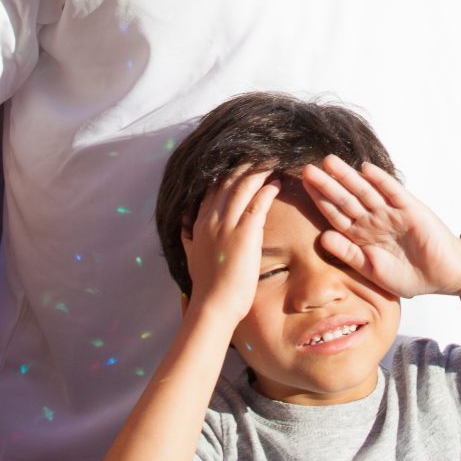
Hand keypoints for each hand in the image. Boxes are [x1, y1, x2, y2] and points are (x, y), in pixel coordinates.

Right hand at [182, 167, 279, 324]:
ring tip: (271, 161)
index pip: (212, 188)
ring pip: (242, 187)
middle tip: (258, 154)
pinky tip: (276, 183)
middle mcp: (211, 219)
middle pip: (227, 181)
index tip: (240, 163)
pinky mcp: (245, 233)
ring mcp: (227, 224)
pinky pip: (258, 203)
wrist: (213, 306)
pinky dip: (267, 190)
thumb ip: (188, 236)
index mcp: (199, 223)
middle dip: (243, 166)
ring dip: (258, 171)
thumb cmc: (206, 285)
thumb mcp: (190, 256)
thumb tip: (184, 224)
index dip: (226, 173)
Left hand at [300, 158, 460, 298]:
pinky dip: (380, 180)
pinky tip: (366, 169)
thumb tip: (322, 237)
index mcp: (362, 235)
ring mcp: (391, 212)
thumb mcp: (372, 269)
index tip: (302, 187)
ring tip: (330, 162)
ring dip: (348, 176)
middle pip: (346, 199)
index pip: (336, 214)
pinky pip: (393, 192)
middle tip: (307, 168)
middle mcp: (374, 220)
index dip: (319, 200)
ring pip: (365, 191)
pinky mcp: (410, 209)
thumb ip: (349, 253)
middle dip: (327, 184)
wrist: (442, 276)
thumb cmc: (408, 276)